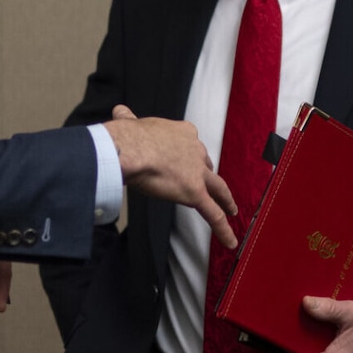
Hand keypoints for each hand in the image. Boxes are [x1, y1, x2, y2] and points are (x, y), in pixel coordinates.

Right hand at [104, 105, 237, 248]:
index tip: (184, 157)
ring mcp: (197, 173)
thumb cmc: (128, 136)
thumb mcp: (129, 121)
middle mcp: (194, 150)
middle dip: (208, 175)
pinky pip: (213, 214)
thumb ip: (128, 118)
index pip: (190, 143)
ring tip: (231, 209)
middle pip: (207, 165)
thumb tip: (121, 112)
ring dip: (226, 199)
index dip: (189, 153)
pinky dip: (223, 228)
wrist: (131, 148)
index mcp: (182, 132)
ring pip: (218, 188)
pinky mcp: (195, 194)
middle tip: (208, 184)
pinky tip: (230, 241)